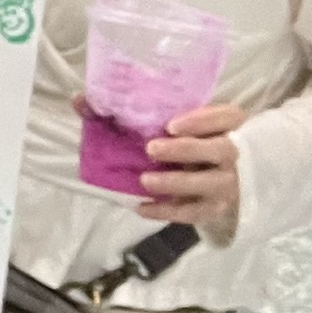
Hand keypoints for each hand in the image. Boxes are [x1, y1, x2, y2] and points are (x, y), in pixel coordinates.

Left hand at [92, 97, 247, 235]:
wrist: (212, 178)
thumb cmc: (182, 140)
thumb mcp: (167, 122)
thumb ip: (126, 110)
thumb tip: (79, 99)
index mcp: (227, 124)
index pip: (227, 116)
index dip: (202, 120)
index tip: (171, 124)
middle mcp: (232, 153)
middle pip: (222, 150)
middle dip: (186, 150)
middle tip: (151, 148)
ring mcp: (226, 183)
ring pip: (210, 184)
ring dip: (177, 182)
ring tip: (145, 180)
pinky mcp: (213, 208)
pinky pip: (194, 213)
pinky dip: (168, 212)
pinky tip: (143, 207)